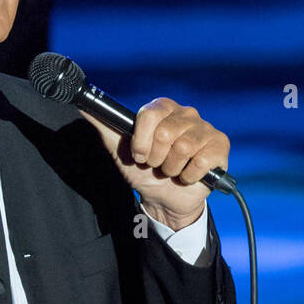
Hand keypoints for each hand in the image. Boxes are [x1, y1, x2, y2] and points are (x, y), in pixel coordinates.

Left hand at [80, 98, 229, 229]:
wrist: (163, 198)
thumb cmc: (144, 170)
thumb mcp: (120, 149)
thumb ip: (105, 126)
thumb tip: (84, 106)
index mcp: (163, 108)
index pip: (149, 114)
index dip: (141, 141)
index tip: (139, 155)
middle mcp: (186, 113)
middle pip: (165, 133)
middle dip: (155, 158)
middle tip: (157, 164)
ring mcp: (205, 129)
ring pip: (183, 148)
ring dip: (172, 169)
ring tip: (172, 170)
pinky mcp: (220, 146)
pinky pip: (202, 160)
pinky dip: (189, 175)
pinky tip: (189, 175)